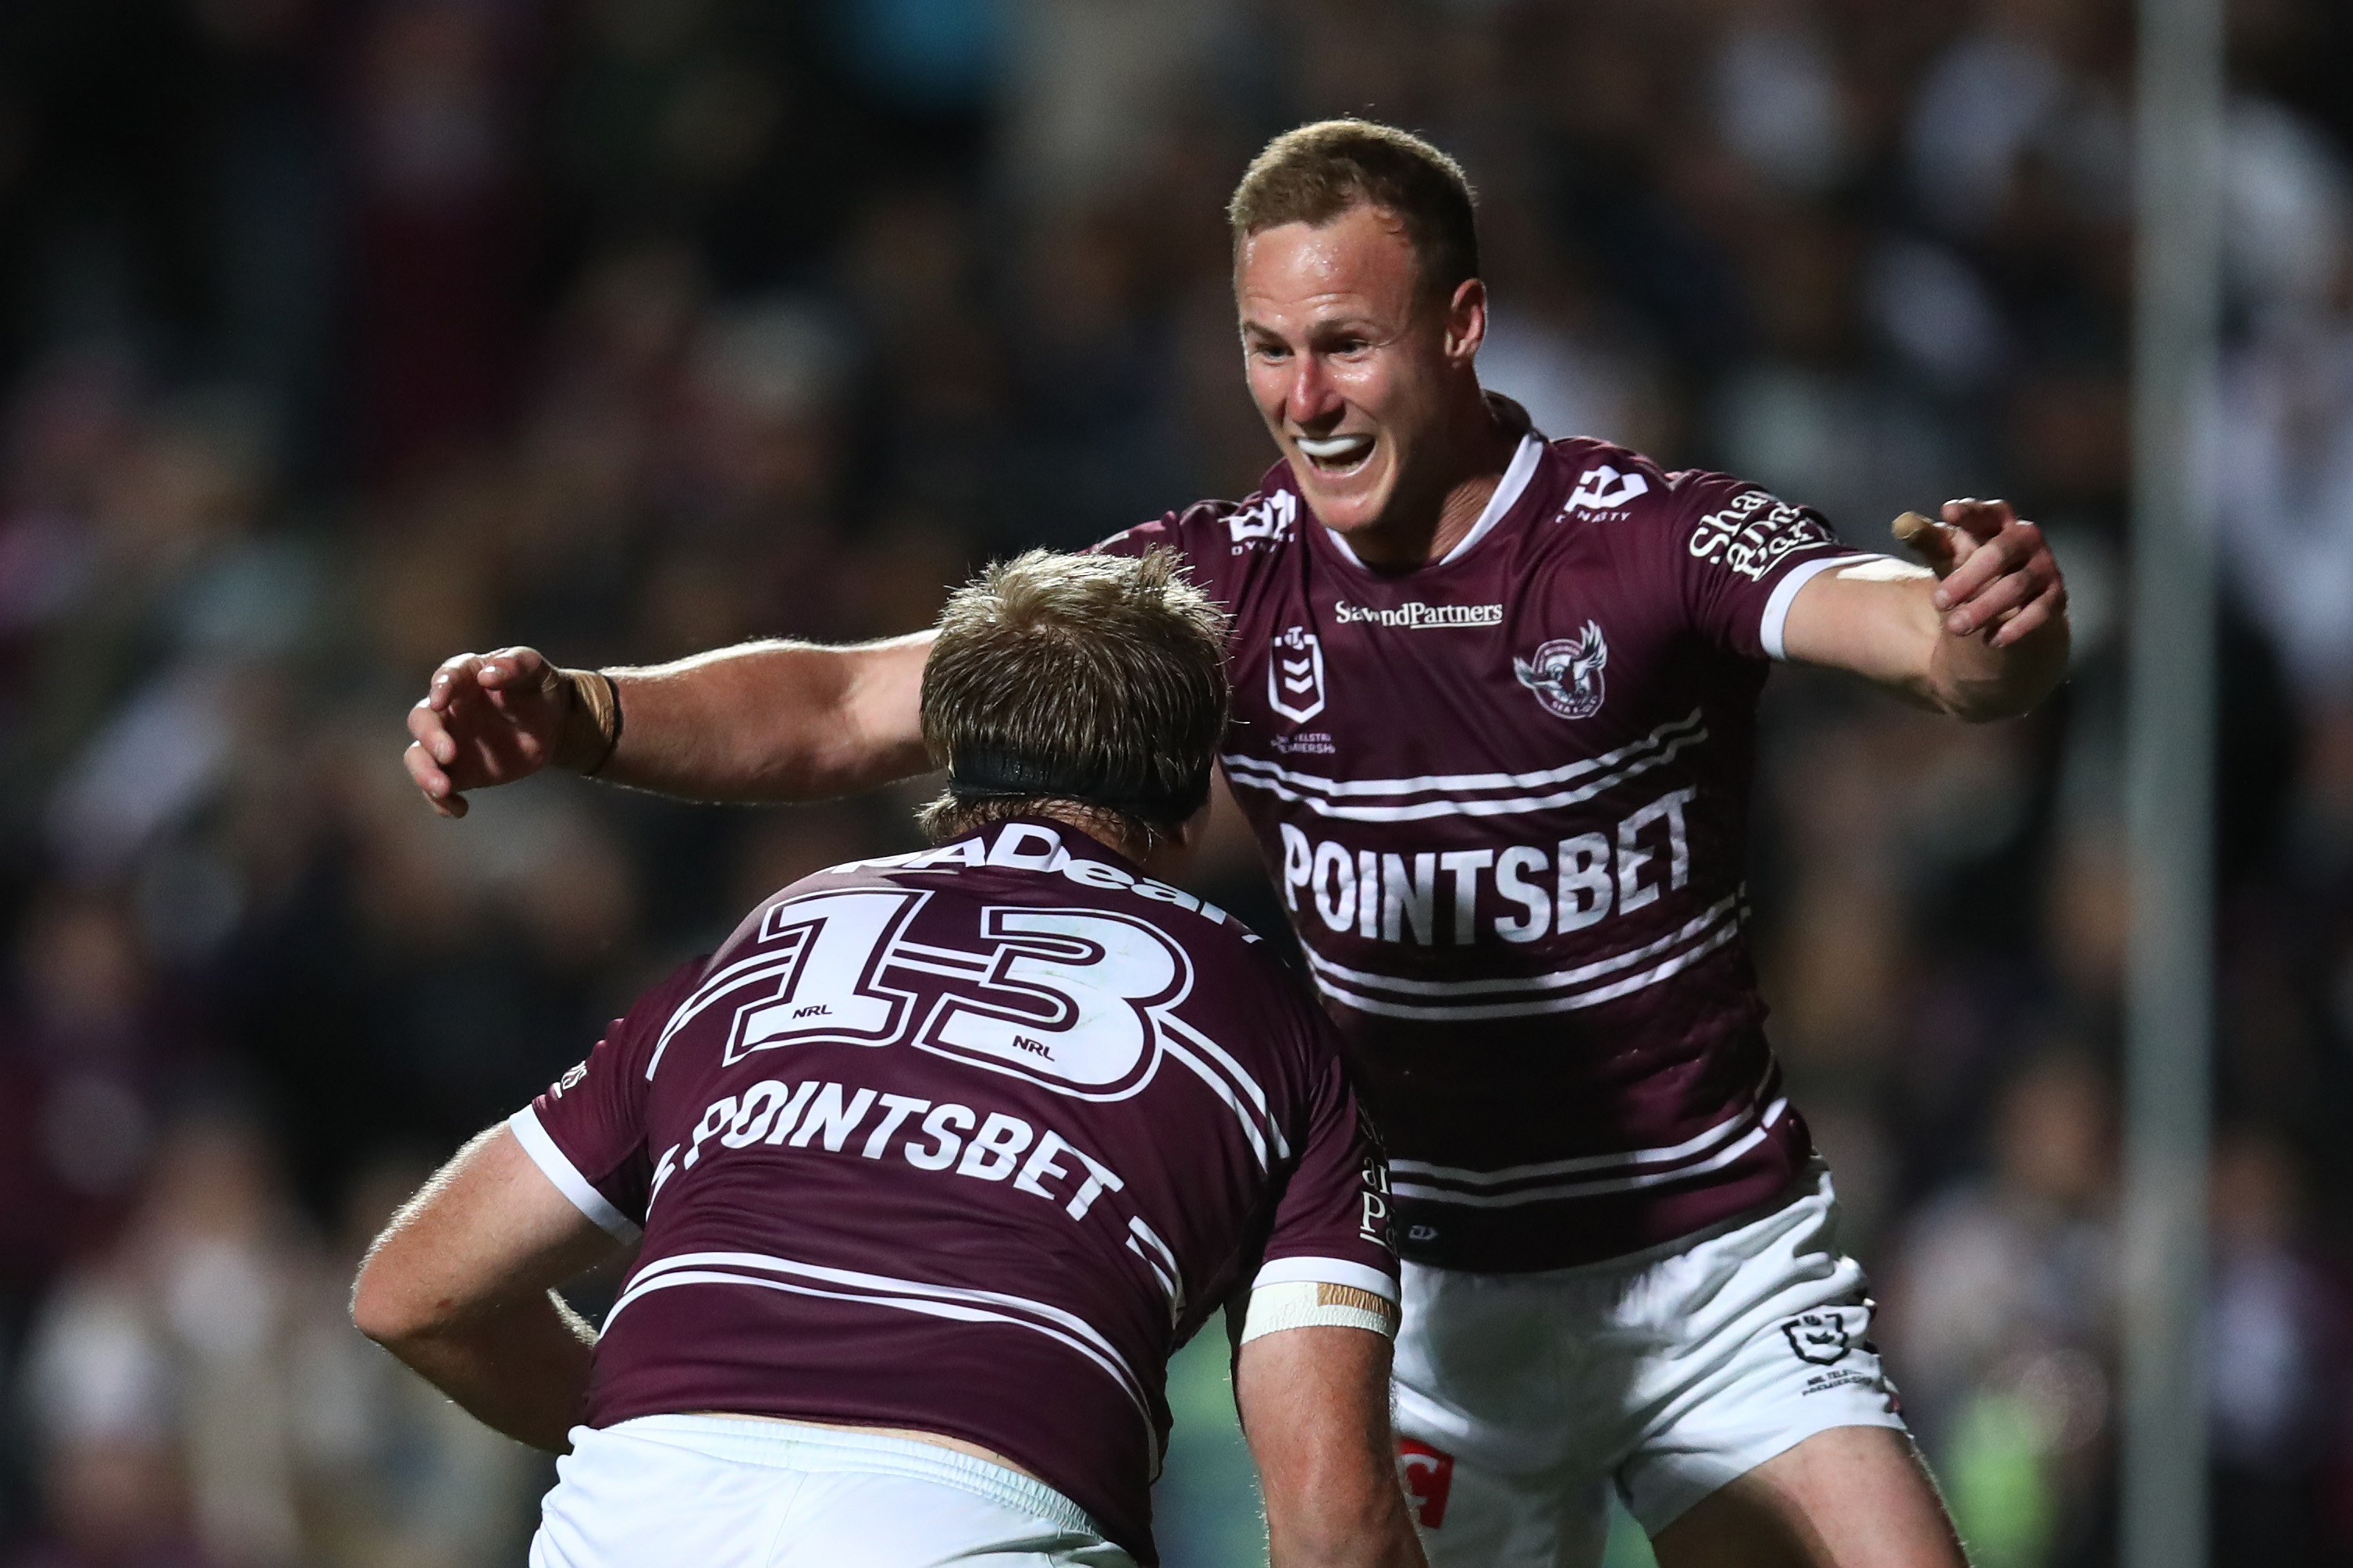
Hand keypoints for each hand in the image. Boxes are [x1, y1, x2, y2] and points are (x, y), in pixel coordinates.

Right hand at [404, 648, 574, 817]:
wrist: (552, 724)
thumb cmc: (538, 688)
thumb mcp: (536, 670)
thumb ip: (516, 664)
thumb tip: (488, 675)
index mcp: (464, 677)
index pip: (446, 678)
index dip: (440, 687)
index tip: (441, 700)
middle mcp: (447, 709)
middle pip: (422, 720)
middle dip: (430, 737)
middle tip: (450, 754)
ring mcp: (447, 741)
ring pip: (419, 756)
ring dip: (424, 773)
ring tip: (444, 788)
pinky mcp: (457, 770)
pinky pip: (438, 788)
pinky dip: (442, 801)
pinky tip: (460, 810)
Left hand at [1897, 498, 2065, 649]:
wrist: (2005, 606)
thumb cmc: (1970, 567)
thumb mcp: (1947, 554)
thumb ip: (1928, 539)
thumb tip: (1901, 524)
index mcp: (1999, 521)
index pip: (1987, 512)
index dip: (1970, 512)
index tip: (1948, 513)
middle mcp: (2026, 539)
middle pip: (1999, 552)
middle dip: (1967, 578)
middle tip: (1937, 602)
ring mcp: (2045, 567)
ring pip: (2017, 585)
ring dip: (1984, 607)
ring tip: (1953, 628)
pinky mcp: (2056, 597)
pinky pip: (2040, 611)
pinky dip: (2016, 627)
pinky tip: (1992, 641)